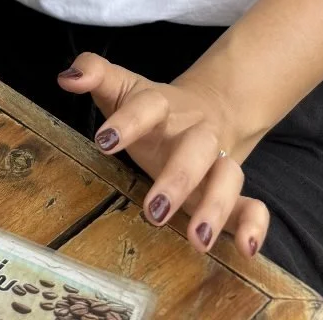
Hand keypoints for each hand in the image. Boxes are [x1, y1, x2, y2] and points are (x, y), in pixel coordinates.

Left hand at [58, 54, 269, 258]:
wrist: (207, 108)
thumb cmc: (150, 108)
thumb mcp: (121, 86)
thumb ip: (94, 73)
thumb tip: (68, 78)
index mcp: (162, 104)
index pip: (147, 105)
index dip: (127, 121)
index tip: (103, 141)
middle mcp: (194, 132)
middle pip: (195, 148)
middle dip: (177, 178)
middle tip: (153, 210)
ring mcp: (216, 160)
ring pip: (227, 176)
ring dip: (215, 207)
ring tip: (197, 241)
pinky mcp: (229, 189)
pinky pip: (251, 203)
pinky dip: (255, 224)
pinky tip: (246, 249)